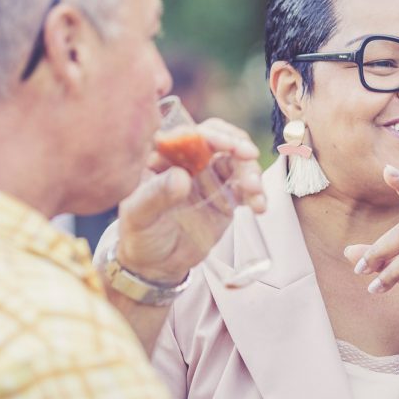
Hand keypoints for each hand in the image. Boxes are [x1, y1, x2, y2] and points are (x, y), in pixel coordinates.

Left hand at [117, 118, 264, 282]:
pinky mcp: (227, 197)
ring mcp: (210, 178)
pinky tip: (259, 206)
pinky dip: (257, 193)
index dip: (213, 134)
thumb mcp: (139, 216)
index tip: (230, 145)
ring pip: (237, 162)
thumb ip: (155, 195)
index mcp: (165, 158)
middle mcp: (190, 163)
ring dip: (251, 171)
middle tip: (250, 157)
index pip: (190, 134)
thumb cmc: (140, 235)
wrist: (157, 264)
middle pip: (220, 140)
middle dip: (239, 145)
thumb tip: (181, 176)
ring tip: (255, 192)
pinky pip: (247, 188)